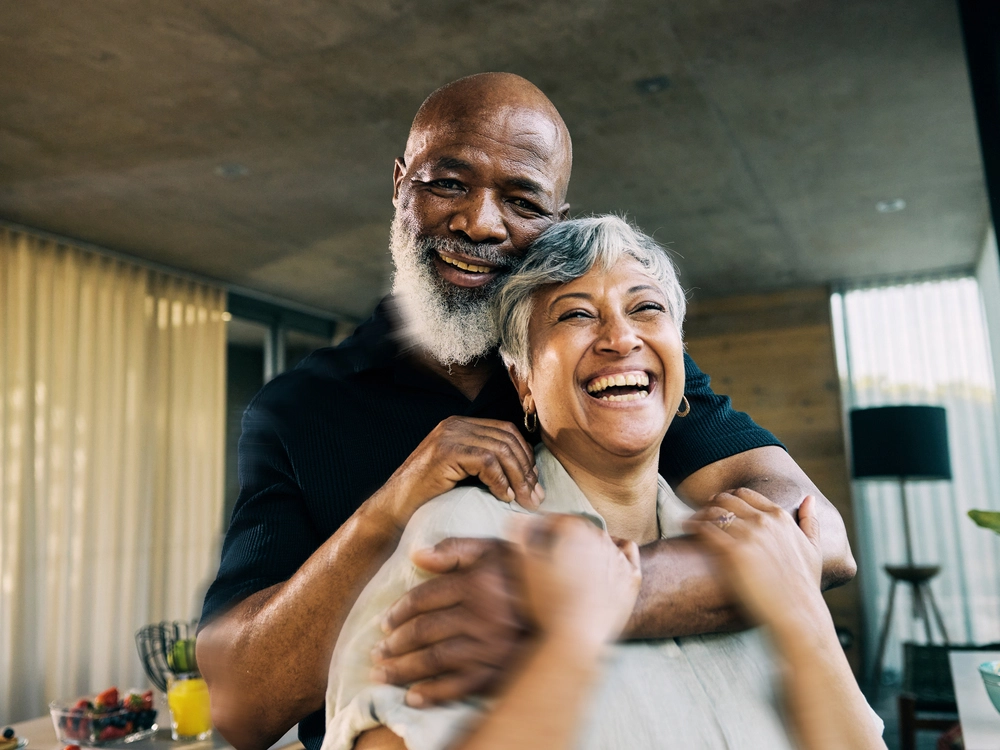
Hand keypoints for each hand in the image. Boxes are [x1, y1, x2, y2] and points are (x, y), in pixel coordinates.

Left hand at [371, 538, 528, 706]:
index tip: (385, 623)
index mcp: (476, 583)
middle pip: (426, 631)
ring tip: (383, 674)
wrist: (572, 606)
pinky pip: (461, 686)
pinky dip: (434, 694)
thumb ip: (455, 549)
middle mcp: (481, 616)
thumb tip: (416, 554)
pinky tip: (414, 697)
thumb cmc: (527, 572)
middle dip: (396, 644)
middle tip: (377, 651)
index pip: (425, 598)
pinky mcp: (501, 670)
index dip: (400, 611)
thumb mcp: (494, 549)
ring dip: (405, 670)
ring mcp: (490, 647)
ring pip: (436, 660)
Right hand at [377, 417, 544, 527]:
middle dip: (526, 469)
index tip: (533, 483)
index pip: (506, 431)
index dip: (525, 456)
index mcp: (460, 425)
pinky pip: (486, 461)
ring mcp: (448, 436)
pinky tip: (504, 497)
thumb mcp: (461, 474)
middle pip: (507, 438)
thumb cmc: (428, 499)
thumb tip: (526, 474)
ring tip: (524, 500)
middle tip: (535, 496)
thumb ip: (484, 465)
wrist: (393, 511)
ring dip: (517, 477)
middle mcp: (455, 425)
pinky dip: (500, 481)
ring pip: (500, 449)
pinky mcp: (445, 452)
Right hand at [511, 514, 641, 649]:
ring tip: (573, 565)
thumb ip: (520, 536)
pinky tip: (605, 562)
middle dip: (565, 538)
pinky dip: (618, 551)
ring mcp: (619, 557)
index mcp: (574, 530)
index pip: (558, 520)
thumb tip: (518, 518)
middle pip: (580, 530)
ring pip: (602, 540)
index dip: (544, 528)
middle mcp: (600, 538)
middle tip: (551, 555)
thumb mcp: (524, 567)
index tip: (535, 539)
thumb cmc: (546, 604)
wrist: (575, 639)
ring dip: (588, 547)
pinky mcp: (632, 578)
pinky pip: (628, 552)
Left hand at [684, 489, 823, 630]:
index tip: (719, 505)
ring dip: (699, 513)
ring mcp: (748, 535)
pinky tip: (686, 528)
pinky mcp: (733, 552)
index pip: (744, 494)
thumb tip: (809, 498)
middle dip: (711, 503)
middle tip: (701, 513)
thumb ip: (810, 521)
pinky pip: (705, 529)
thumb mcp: (813, 549)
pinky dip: (693, 525)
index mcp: (780, 517)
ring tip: (690, 521)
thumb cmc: (803, 586)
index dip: (728, 498)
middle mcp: (764, 521)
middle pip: (726, 499)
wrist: (797, 613)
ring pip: (713, 511)